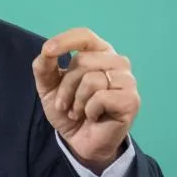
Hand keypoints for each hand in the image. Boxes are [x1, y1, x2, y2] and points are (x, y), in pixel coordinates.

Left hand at [32, 28, 139, 171]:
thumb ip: (44, 66)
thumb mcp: (48, 87)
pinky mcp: (131, 100)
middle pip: (82, 61)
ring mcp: (127, 80)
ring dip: (76, 101)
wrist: (80, 140)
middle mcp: (117, 62)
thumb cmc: (69, 109)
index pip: (85, 36)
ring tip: (79, 112)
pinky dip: (89, 110)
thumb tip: (47, 50)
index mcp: (98, 53)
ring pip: (91, 79)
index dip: (65, 41)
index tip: (47, 51)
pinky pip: (101, 97)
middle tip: (66, 105)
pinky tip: (94, 117)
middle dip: (65, 86)